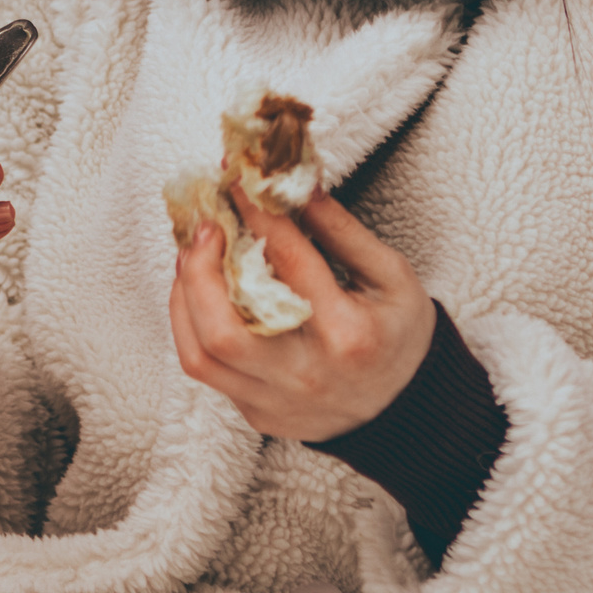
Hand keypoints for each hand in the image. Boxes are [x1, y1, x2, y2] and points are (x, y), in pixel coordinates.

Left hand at [168, 185, 435, 441]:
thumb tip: (296, 187)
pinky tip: (196, 293)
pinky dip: (189, 324)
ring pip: (201, 354)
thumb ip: (342, 231)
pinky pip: (204, 369)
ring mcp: (275, 399)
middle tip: (206, 227)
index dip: (255, 213)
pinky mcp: (255, 411)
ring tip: (192, 257)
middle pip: (224, 328)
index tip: (237, 180)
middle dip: (201, 269)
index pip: (287, 262)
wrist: (407, 406)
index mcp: (349, 335)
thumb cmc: (398, 335)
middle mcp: (306, 374)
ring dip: (185, 296)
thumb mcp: (391, 277)